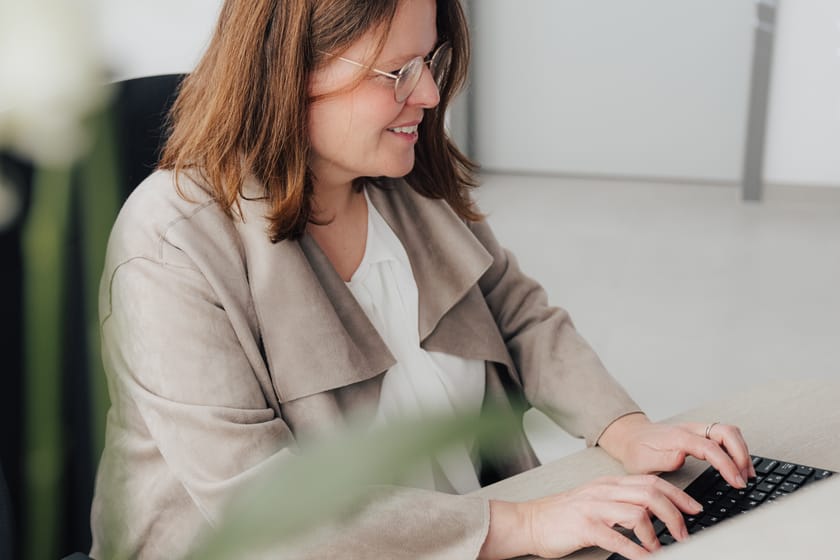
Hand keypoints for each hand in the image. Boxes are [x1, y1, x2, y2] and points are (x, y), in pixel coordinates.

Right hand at [479, 475, 702, 559]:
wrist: (529, 521)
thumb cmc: (562, 516)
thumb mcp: (595, 501)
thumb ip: (620, 502)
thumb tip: (653, 514)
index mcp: (608, 484)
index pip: (652, 482)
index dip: (678, 495)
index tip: (695, 509)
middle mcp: (604, 491)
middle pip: (651, 493)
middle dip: (675, 514)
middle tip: (684, 533)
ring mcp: (594, 507)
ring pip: (638, 512)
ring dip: (657, 533)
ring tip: (663, 548)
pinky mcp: (584, 526)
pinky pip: (617, 537)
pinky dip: (636, 550)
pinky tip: (645, 558)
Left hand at [597, 413, 755, 487]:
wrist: (629, 437)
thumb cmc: (635, 451)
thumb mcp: (642, 460)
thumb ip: (662, 459)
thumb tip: (682, 457)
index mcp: (678, 437)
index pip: (710, 447)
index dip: (727, 464)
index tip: (736, 482)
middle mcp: (690, 429)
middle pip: (726, 432)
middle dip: (741, 454)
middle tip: (744, 478)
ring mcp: (696, 430)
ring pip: (728, 432)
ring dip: (741, 451)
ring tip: (746, 474)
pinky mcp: (699, 434)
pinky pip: (724, 436)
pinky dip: (735, 449)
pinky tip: (738, 465)